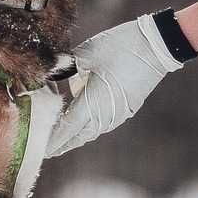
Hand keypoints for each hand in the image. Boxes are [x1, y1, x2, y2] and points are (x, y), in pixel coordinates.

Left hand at [45, 13, 187, 156]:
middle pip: (78, 136)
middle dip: (61, 143)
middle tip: (45, 150)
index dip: (52, 140)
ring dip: (76, 136)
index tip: (40, 150)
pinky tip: (83, 123)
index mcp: (92, 104)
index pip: (66, 129)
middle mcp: (105, 116)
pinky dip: (89, 127)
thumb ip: (66, 66)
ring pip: (91, 132)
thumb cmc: (120, 47)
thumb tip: (52, 72)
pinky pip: (102, 124)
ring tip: (62, 140)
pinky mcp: (126, 108)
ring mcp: (118, 114)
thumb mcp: (86, 53)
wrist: (157, 47)